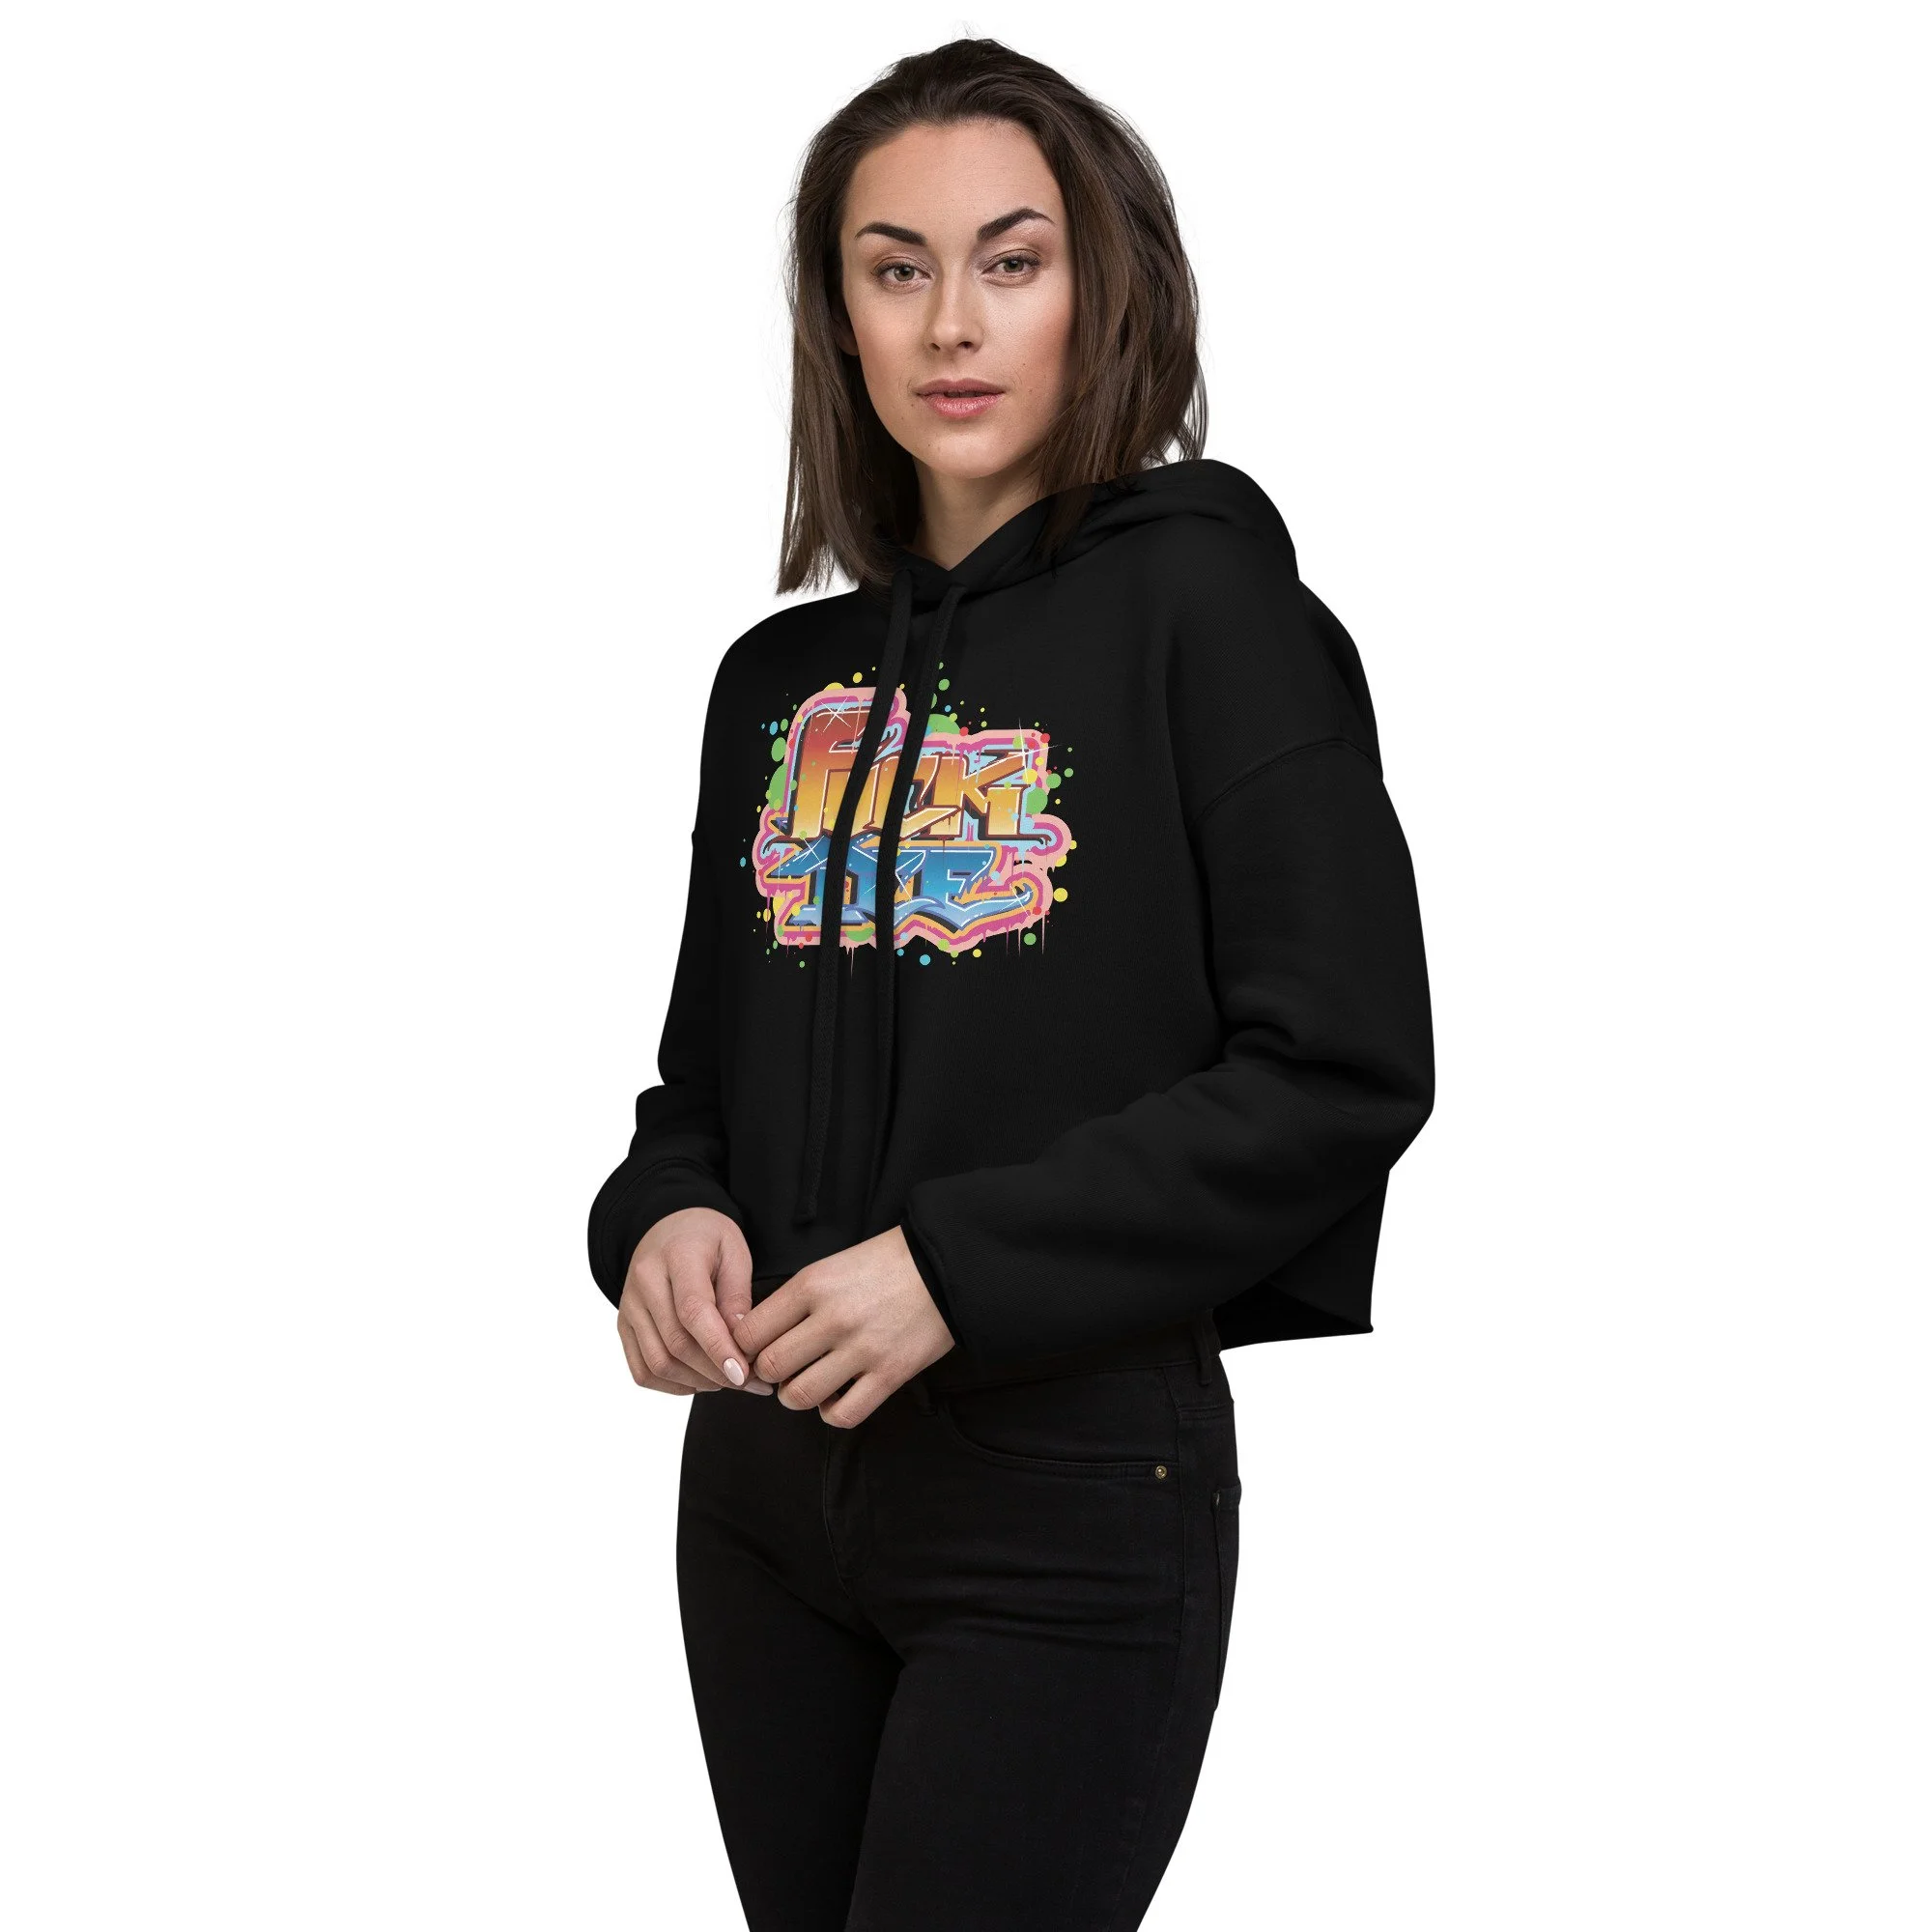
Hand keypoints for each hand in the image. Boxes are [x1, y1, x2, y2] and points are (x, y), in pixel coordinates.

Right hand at [616, 1206, 775, 1396]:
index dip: (718, 1347)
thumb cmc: (708, 1240)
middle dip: (716, 1371)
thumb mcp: (735, 1252)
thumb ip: (737, 1295)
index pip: (693, 1310)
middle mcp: (645, 1281)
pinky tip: (700, 1379)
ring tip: (728, 1380)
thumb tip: (741, 1342)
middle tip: (750, 1381)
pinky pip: (642, 1371)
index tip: (743, 1373)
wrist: (668, 1228)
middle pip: (676, 1343)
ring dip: (697, 1382)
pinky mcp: (623, 1326)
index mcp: (677, 1255)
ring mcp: (629, 1306)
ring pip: (658, 1363)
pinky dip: (673, 1385)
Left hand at [727, 1225, 955, 1426]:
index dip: (744, 1347)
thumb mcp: (830, 1266)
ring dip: (794, 1396)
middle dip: (767, 1374)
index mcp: (811, 1285)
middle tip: (780, 1370)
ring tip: (806, 1384)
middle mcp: (832, 1318)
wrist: (945, 1265)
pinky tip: (836, 1397)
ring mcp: (861, 1349)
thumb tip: (760, 1335)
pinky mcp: (890, 1375)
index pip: (750, 1332)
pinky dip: (831, 1413)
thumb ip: (795, 1300)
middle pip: (770, 1367)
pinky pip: (843, 1415)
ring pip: (799, 1396)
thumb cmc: (885, 1263)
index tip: (754, 1351)